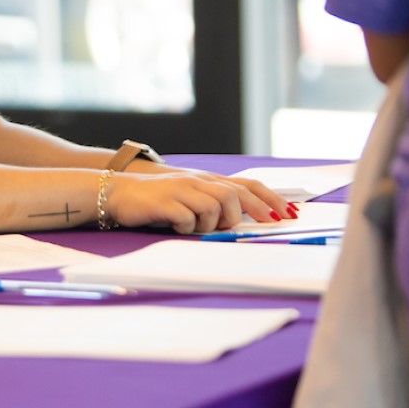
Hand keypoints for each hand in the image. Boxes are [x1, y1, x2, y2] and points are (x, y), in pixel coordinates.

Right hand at [120, 163, 292, 220]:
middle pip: (234, 195)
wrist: (120, 192)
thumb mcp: (189, 195)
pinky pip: (188, 219)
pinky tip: (177, 226)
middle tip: (243, 228)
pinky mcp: (166, 203)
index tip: (288, 214)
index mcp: (207, 180)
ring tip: (195, 227)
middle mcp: (197, 181)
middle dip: (244, 215)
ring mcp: (181, 190)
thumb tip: (244, 218)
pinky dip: (187, 228)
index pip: (247, 185)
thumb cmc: (158, 199)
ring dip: (211, 224)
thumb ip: (214, 202)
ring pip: (214, 207)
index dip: (270, 198)